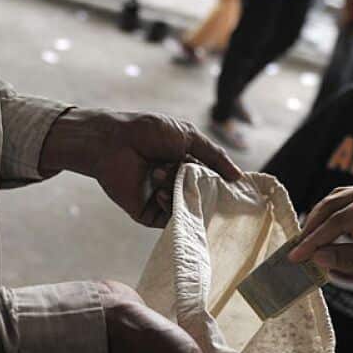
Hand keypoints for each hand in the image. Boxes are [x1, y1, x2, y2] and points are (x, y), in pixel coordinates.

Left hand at [40, 109, 241, 226]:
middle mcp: (176, 184)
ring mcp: (162, 200)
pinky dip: (171, 208)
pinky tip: (162, 193)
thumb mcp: (189, 136)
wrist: (113, 141)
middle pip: (201, 197)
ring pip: (187, 208)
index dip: (221, 184)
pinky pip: (169, 220)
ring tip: (163, 172)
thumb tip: (238, 177)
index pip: (212, 181)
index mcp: (186, 166)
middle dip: (199, 186)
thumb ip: (215, 156)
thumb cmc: (149, 132)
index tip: (234, 188)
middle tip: (193, 175)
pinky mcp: (147, 213)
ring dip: (180, 191)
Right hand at [286, 177, 352, 284]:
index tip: (295, 258)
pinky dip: (342, 219)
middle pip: (336, 202)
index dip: (314, 240)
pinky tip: (333, 238)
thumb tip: (319, 258)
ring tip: (308, 244)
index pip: (340, 219)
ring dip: (325, 220)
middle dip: (313, 226)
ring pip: (344, 199)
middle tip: (295, 249)